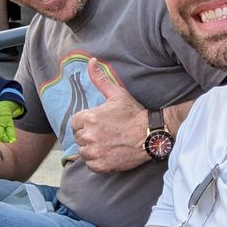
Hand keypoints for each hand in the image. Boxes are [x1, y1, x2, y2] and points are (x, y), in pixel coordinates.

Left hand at [68, 57, 148, 173]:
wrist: (151, 135)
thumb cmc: (133, 114)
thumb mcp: (117, 94)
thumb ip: (100, 79)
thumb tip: (91, 60)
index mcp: (89, 117)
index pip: (75, 123)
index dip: (85, 123)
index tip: (98, 124)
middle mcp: (89, 135)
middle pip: (78, 137)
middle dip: (88, 135)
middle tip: (105, 133)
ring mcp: (95, 152)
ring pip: (83, 152)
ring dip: (92, 149)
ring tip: (107, 143)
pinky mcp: (101, 165)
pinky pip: (90, 164)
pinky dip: (97, 161)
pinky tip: (109, 153)